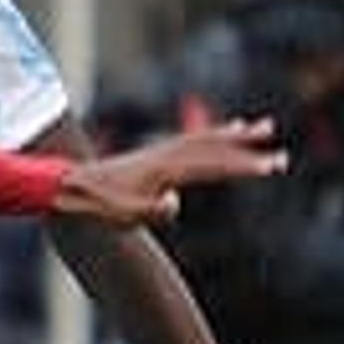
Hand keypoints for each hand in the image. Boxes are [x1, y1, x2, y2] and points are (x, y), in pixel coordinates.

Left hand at [50, 113, 278, 224]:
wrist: (63, 184)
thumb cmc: (92, 206)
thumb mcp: (121, 216)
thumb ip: (150, 212)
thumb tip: (175, 203)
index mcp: (164, 170)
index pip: (214, 166)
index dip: (246, 166)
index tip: (275, 166)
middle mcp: (164, 155)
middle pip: (214, 146)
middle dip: (248, 148)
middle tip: (280, 148)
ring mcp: (157, 153)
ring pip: (202, 138)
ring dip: (231, 134)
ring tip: (258, 126)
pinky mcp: (149, 157)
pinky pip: (187, 141)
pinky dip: (208, 136)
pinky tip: (214, 137)